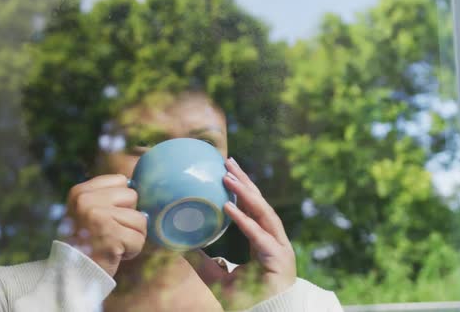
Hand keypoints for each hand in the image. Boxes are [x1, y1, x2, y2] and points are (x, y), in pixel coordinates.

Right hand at [60, 174, 146, 276]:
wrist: (73, 275)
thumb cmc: (86, 242)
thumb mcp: (86, 211)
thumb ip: (106, 196)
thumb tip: (134, 184)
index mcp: (80, 192)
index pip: (120, 181)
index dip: (121, 201)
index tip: (105, 217)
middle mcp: (86, 201)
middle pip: (132, 196)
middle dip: (128, 217)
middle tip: (110, 232)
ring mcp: (98, 218)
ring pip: (140, 218)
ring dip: (132, 235)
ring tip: (113, 243)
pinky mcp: (111, 236)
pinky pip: (139, 239)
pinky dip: (133, 250)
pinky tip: (116, 253)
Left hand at [187, 158, 295, 308]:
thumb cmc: (247, 301)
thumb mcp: (217, 277)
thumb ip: (203, 261)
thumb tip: (180, 247)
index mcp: (263, 240)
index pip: (253, 208)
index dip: (242, 188)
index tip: (228, 170)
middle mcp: (273, 240)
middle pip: (259, 203)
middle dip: (244, 181)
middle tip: (227, 161)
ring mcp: (279, 248)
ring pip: (263, 212)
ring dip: (245, 193)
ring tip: (228, 177)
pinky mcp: (278, 258)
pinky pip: (258, 236)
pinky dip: (243, 220)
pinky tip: (228, 206)